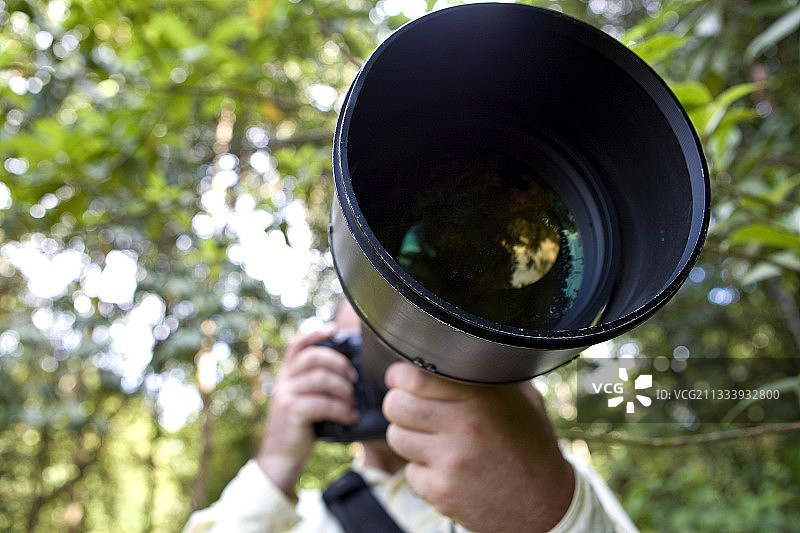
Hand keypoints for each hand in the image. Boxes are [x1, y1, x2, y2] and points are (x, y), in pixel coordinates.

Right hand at [255, 325, 358, 494]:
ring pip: (321, 378)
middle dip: (340, 364)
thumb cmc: (301, 429)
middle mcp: (284, 381)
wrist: (280, 459)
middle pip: (314, 357)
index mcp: (287, 375)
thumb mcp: (306, 401)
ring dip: (344, 389)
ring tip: (352, 402)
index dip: (316, 334)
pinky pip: (323, 403)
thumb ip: (318, 385)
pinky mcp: (291, 412)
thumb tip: (351, 372)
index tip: (334, 329)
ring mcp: (286, 395)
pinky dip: (342, 409)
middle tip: (354, 379)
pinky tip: (350, 417)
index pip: (297, 345)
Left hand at [383, 362, 573, 532]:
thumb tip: (451, 347)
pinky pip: (409, 471)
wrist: (545, 505)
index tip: (402, 376)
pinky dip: (422, 471)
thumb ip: (487, 373)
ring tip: (434, 440)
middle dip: (400, 404)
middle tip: (415, 408)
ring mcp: (449, 461)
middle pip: (396, 405)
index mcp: (480, 398)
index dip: (401, 375)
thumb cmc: (530, 447)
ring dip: (409, 437)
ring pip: (396, 436)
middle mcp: (463, 427)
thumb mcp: (520, 399)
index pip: (416, 377)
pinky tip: (446, 469)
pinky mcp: (440, 491)